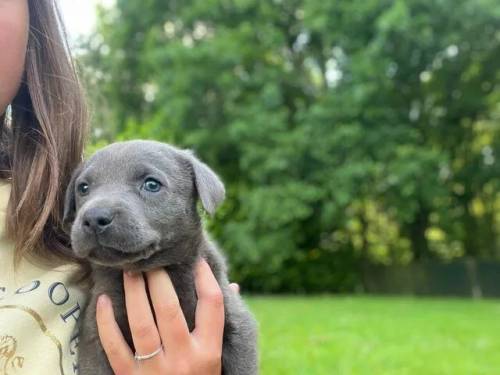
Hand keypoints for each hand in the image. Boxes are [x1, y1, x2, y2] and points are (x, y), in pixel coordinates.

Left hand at [95, 259, 230, 374]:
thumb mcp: (217, 359)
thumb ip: (220, 322)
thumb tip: (231, 285)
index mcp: (209, 352)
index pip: (212, 305)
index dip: (206, 278)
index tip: (198, 260)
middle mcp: (184, 359)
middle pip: (169, 309)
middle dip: (158, 279)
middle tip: (151, 260)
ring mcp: (155, 370)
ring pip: (141, 323)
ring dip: (134, 292)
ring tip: (130, 270)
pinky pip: (114, 346)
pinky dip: (106, 322)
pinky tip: (104, 300)